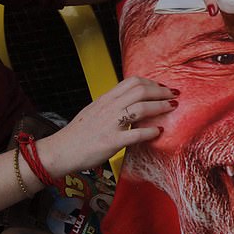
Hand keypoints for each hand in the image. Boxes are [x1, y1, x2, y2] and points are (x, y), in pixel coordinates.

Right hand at [38, 76, 177, 176]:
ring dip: (161, 106)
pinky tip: (160, 131)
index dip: (151, 82)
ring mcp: (110, 124)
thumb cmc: (78, 135)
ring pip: (141, 108)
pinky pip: (136, 133)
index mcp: (105, 99)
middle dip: (161, 92)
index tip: (162, 87)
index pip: (132, 82)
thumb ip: (112, 106)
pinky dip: (151, 131)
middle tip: (174, 95)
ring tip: (172, 108)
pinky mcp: (111, 141)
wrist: (59, 151)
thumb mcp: (94, 112)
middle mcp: (108, 108)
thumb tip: (131, 102)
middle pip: (140, 90)